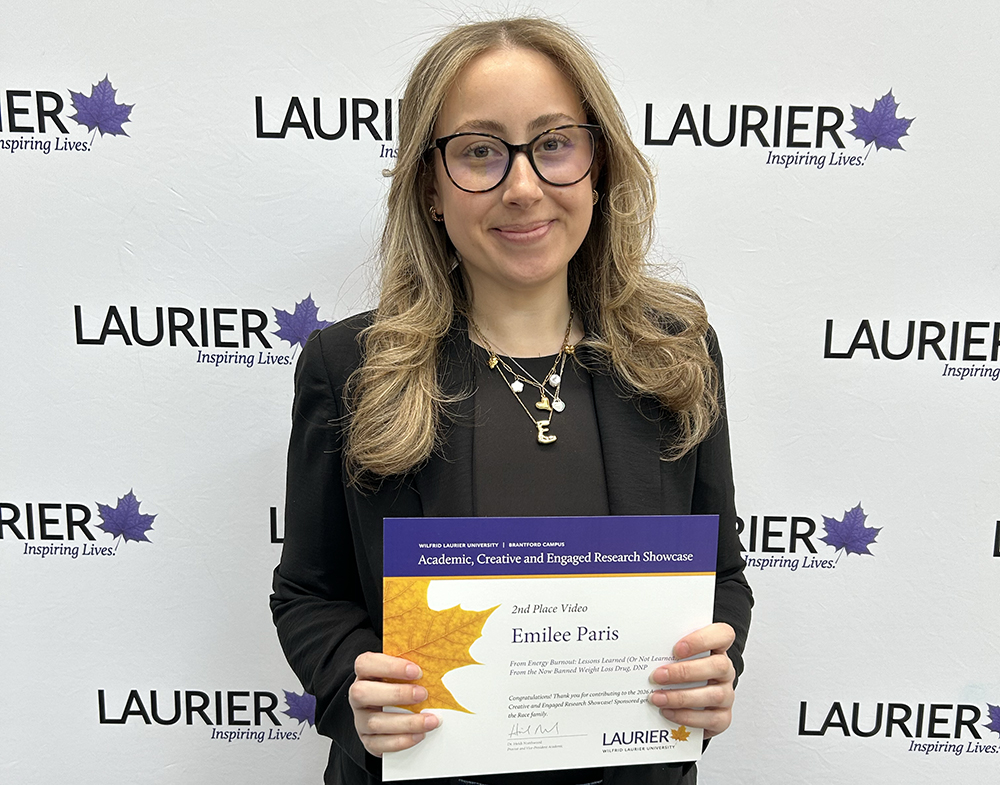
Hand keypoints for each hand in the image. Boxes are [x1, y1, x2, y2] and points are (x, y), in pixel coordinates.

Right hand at [349, 651, 440, 756]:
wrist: (390, 712)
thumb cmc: (400, 685)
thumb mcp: (403, 672)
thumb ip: (412, 667)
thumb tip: (439, 660)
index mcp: (365, 673)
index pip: (365, 664)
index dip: (390, 666)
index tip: (416, 671)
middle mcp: (358, 696)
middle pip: (363, 693)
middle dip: (397, 694)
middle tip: (423, 694)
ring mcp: (361, 720)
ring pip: (374, 722)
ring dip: (407, 722)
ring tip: (431, 720)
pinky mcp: (368, 740)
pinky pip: (379, 744)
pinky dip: (402, 741)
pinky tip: (420, 735)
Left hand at [647, 622, 736, 737]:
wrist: (692, 699)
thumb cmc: (681, 671)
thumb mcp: (675, 654)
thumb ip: (666, 647)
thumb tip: (639, 645)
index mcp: (717, 648)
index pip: (723, 635)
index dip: (701, 640)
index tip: (676, 648)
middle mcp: (725, 671)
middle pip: (718, 666)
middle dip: (684, 672)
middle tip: (658, 676)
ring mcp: (726, 694)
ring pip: (713, 695)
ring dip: (681, 697)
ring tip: (657, 697)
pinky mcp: (722, 717)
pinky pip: (710, 719)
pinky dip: (686, 716)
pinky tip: (667, 711)